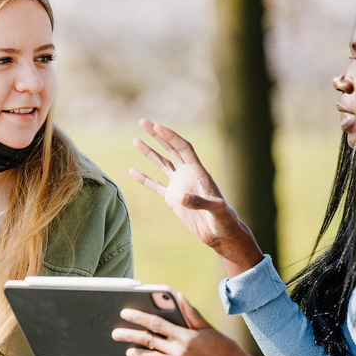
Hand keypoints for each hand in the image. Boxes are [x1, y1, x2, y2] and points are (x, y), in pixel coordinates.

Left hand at [114, 293, 281, 355]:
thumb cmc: (225, 349)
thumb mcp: (208, 328)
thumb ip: (191, 314)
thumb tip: (179, 296)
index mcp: (186, 337)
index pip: (156, 324)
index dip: (138, 317)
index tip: (126, 314)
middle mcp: (180, 353)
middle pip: (148, 341)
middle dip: (129, 336)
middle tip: (116, 333)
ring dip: (137, 353)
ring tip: (127, 351)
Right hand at [130, 119, 262, 274]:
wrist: (219, 234)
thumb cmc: (223, 220)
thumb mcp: (215, 209)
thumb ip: (200, 202)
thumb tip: (181, 198)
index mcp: (199, 171)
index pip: (183, 148)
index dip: (171, 136)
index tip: (157, 127)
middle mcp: (188, 174)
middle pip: (171, 149)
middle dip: (157, 135)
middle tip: (143, 122)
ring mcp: (179, 185)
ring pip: (162, 163)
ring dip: (149, 152)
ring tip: (136, 140)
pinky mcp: (173, 199)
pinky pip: (155, 185)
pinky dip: (144, 178)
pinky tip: (132, 170)